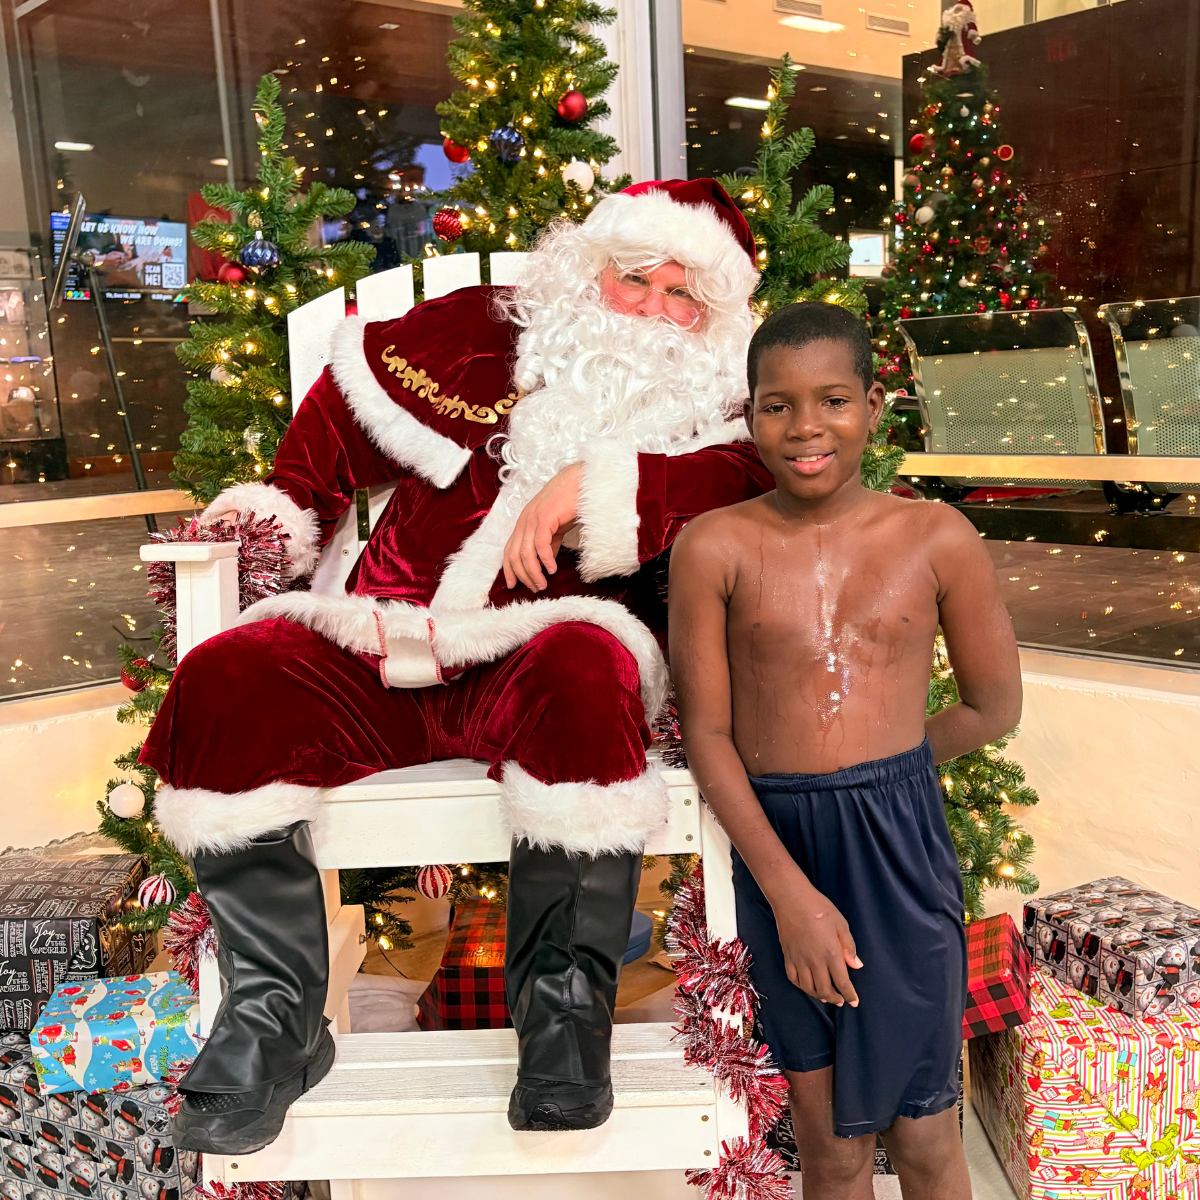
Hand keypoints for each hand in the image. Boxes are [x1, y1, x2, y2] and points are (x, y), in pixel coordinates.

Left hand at [503, 463, 581, 591]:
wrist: (580, 480)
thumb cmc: (570, 501)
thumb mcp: (556, 526)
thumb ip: (549, 542)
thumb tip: (546, 560)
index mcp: (524, 523)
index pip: (509, 550)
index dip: (509, 569)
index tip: (512, 585)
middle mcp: (524, 521)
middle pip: (514, 555)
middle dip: (523, 576)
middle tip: (535, 588)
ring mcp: (533, 518)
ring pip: (526, 553)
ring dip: (533, 572)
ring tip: (543, 584)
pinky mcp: (545, 517)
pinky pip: (540, 544)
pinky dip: (545, 560)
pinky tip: (552, 569)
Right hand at [770, 877, 861, 1006]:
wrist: (791, 899)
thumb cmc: (819, 908)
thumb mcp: (841, 924)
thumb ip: (849, 947)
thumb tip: (857, 965)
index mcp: (831, 953)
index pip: (842, 982)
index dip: (849, 995)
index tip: (854, 1002)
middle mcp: (815, 961)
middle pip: (825, 989)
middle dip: (835, 998)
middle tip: (840, 1000)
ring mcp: (799, 960)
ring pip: (808, 988)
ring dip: (818, 995)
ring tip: (825, 996)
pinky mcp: (787, 956)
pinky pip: (793, 978)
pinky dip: (801, 986)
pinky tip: (807, 986)